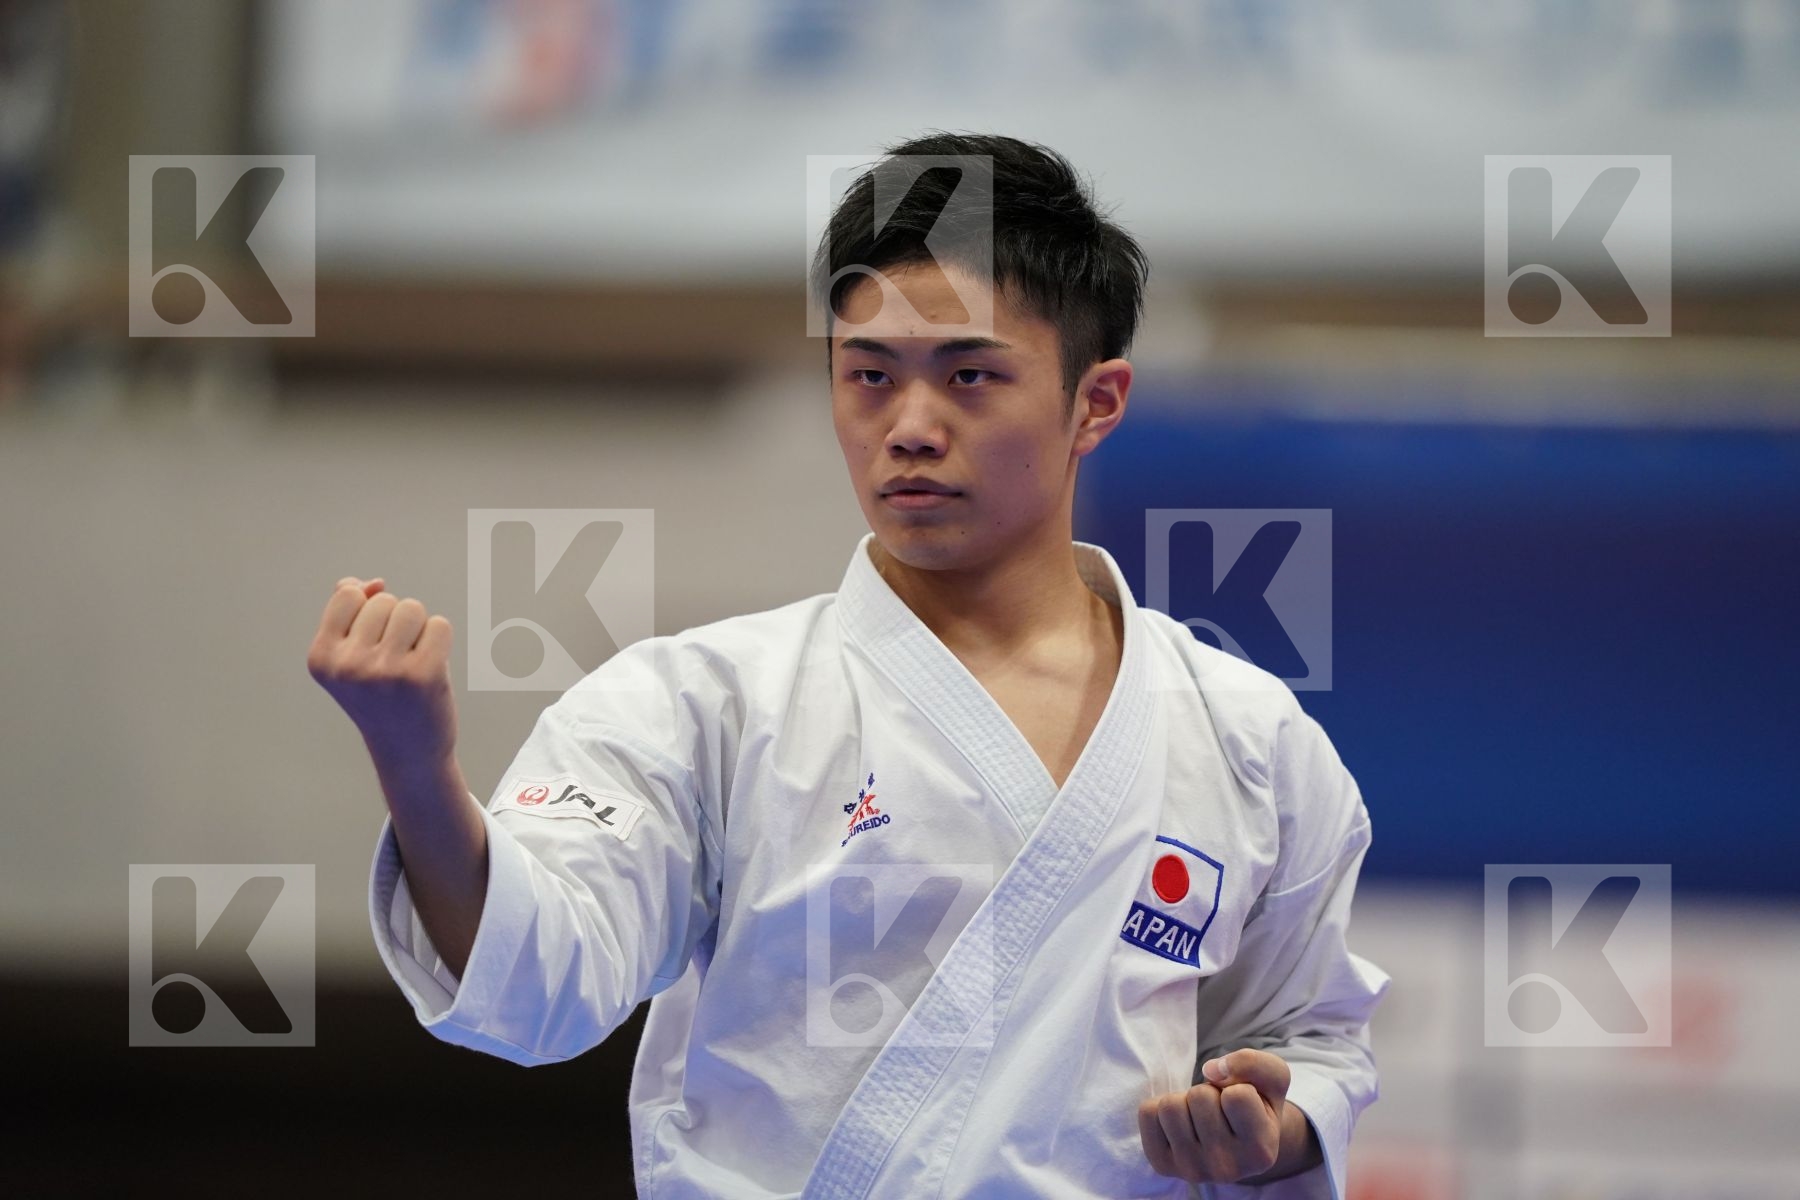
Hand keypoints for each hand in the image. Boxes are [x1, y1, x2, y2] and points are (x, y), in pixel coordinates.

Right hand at [306, 576, 458, 780]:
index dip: (367, 610)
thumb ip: (349, 612)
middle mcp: (347, 666)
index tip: (369, 645)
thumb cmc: (380, 696)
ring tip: (411, 662)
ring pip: (412, 608)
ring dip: (418, 629)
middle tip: (393, 663)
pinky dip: (439, 641)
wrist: (408, 751)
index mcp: (320, 658)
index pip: (348, 594)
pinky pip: (439, 625)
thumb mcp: (349, 656)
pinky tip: (430, 669)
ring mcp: (384, 671)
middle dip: (395, 622)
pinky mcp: (422, 675)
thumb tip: (370, 582)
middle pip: (383, 600)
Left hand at [1138, 1048, 1294, 1183]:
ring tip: (1199, 1116)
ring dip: (1184, 1099)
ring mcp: (1191, 1170)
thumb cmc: (1255, 1105)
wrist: (1234, 1141)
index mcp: (1260, 1152)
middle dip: (1208, 1092)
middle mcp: (1226, 1169)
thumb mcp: (1272, 1079)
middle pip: (1199, 1097)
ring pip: (1170, 1106)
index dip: (1237, 1087)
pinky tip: (1180, 1123)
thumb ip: (1254, 1063)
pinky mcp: (1162, 1164)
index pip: (1236, 1096)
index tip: (1240, 1104)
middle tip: (1218, 1109)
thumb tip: (1211, 1070)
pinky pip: (1147, 1113)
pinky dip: (1160, 1107)